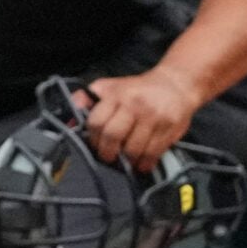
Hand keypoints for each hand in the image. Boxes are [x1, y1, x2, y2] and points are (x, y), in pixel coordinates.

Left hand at [80, 69, 203, 170]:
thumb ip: (87, 102)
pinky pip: (153, 153)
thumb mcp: (110, 88)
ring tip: (125, 161)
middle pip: (113, 137)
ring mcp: (154, 117)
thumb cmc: (138, 89)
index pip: (96, 122)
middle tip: (108, 157)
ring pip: (134, 149)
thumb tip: (69, 123)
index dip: (93, 138)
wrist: (176, 83)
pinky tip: (141, 164)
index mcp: (116, 95)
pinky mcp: (170, 128)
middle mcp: (134, 105)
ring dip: (127, 161)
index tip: (95, 145)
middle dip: (107, 152)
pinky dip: (144, 163)